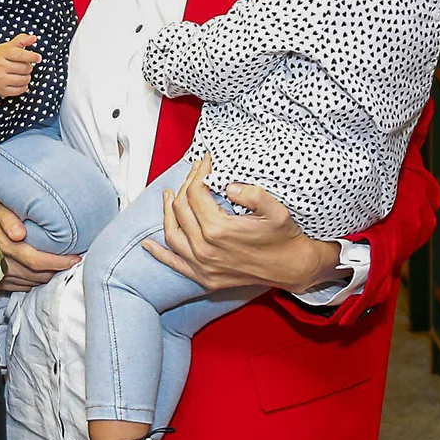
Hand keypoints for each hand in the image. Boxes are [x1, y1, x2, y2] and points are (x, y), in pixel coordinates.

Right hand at [0, 34, 41, 97]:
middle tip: (23, 65)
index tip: (38, 58)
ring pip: (25, 79)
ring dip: (27, 77)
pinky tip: (18, 81)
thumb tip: (33, 38)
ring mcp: (0, 80)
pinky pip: (21, 89)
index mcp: (1, 54)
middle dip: (28, 67)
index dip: (32, 56)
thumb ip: (22, 40)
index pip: (21, 55)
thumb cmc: (0, 58)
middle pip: (25, 68)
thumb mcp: (9, 47)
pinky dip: (23, 86)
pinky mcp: (2, 91)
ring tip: (21, 73)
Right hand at [0, 199, 75, 291]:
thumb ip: (7, 218)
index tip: (75, 258)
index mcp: (2, 246)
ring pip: (30, 283)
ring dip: (46, 276)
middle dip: (57, 270)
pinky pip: (20, 287)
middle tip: (72, 261)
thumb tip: (20, 234)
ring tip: (59, 266)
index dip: (58, 261)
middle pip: (37, 275)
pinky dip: (33, 281)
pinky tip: (41, 272)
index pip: (36, 260)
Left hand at [142, 153, 342, 295]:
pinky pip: (174, 264)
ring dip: (167, 212)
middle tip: (195, 174)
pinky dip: (158, 253)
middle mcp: (205, 249)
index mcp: (219, 229)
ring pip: (172, 233)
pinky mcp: (204, 278)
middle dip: (186, 186)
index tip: (205, 162)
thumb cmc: (284, 237)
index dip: (198, 173)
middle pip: (181, 209)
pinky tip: (147, 244)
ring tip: (168, 195)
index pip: (195, 193)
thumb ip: (252, 193)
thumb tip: (226, 185)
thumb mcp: (275, 209)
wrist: (293, 268)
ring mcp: (202, 265)